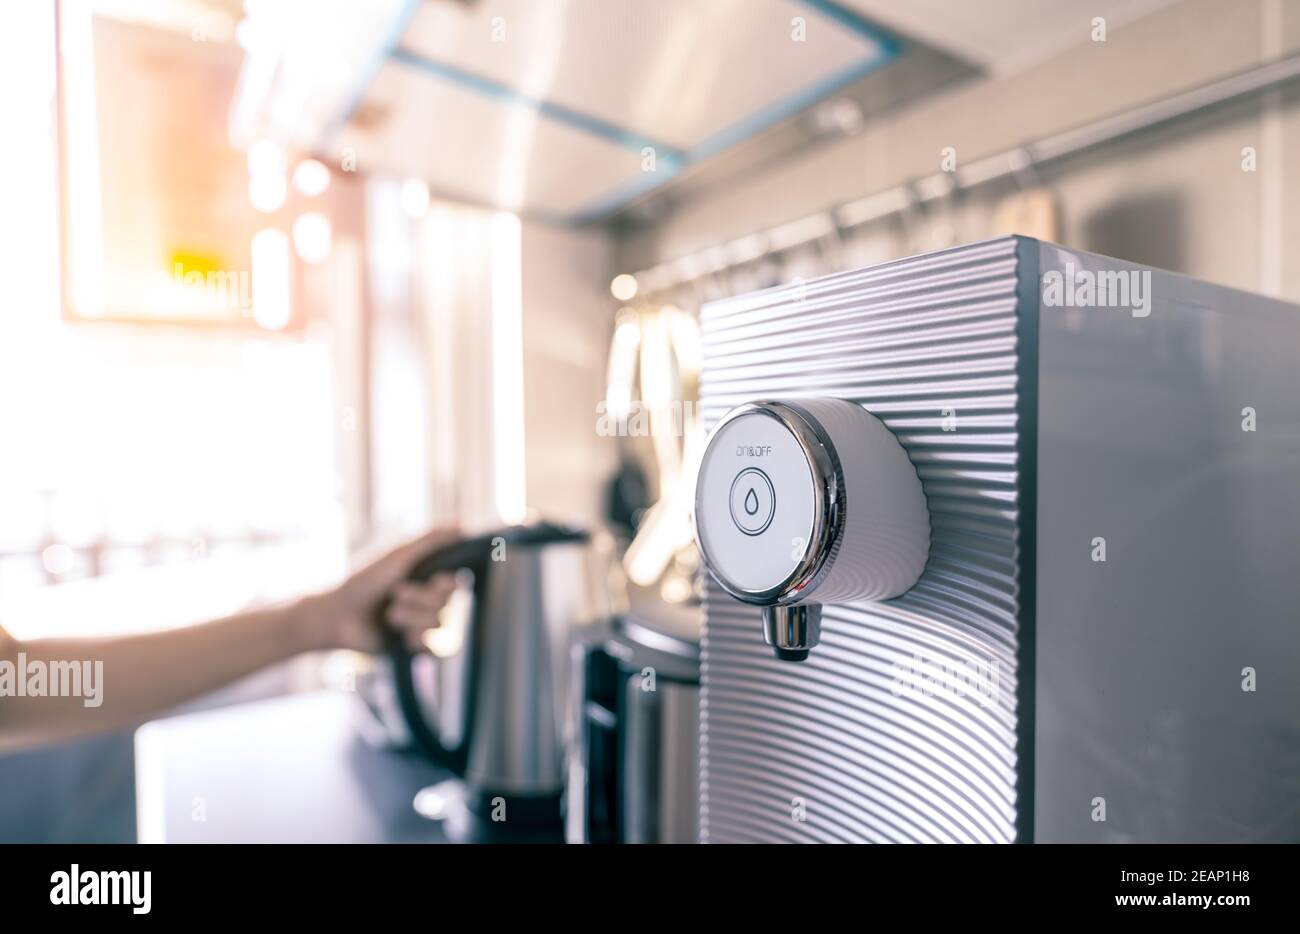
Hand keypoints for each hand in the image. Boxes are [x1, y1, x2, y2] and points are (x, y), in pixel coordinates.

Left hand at [306, 526, 460, 652]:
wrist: (337, 616)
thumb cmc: (363, 581)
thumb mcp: (398, 556)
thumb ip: (431, 540)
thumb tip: (461, 524)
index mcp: (425, 578)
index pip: (455, 583)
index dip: (447, 585)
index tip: (434, 581)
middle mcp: (426, 600)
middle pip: (448, 604)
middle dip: (421, 600)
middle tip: (397, 594)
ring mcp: (420, 624)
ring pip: (439, 625)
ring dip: (412, 618)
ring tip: (390, 615)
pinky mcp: (413, 646)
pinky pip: (433, 649)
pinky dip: (417, 641)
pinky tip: (401, 636)